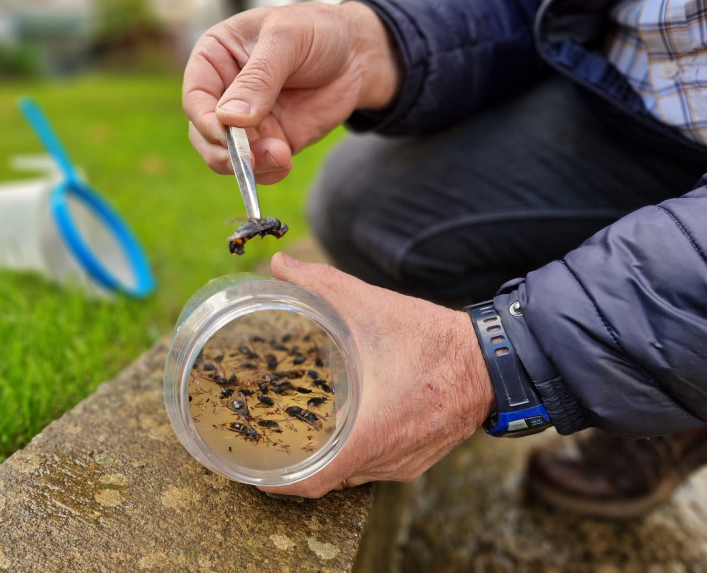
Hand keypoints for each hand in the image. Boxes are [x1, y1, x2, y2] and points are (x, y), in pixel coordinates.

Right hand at [182, 1, 400, 183]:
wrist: (357, 54)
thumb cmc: (317, 31)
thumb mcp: (287, 40)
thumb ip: (259, 77)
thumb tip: (229, 118)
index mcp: (215, 57)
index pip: (196, 96)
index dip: (204, 119)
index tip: (224, 134)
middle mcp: (224, 92)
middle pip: (204, 133)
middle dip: (223, 151)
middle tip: (248, 159)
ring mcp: (246, 120)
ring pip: (228, 155)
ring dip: (249, 164)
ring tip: (280, 155)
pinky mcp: (270, 140)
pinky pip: (257, 166)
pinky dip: (267, 172)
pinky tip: (285, 163)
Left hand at [264, 253, 494, 497]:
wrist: (493, 361)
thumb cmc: (432, 339)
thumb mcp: (371, 305)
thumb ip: (320, 284)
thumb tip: (279, 264)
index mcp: (373, 432)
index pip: (315, 481)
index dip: (279, 483)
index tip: (254, 473)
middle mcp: (388, 458)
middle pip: (329, 481)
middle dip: (295, 468)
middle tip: (266, 447)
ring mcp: (405, 464)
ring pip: (353, 477)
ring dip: (325, 462)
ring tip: (295, 438)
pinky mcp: (418, 460)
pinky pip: (375, 468)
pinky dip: (352, 457)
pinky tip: (338, 433)